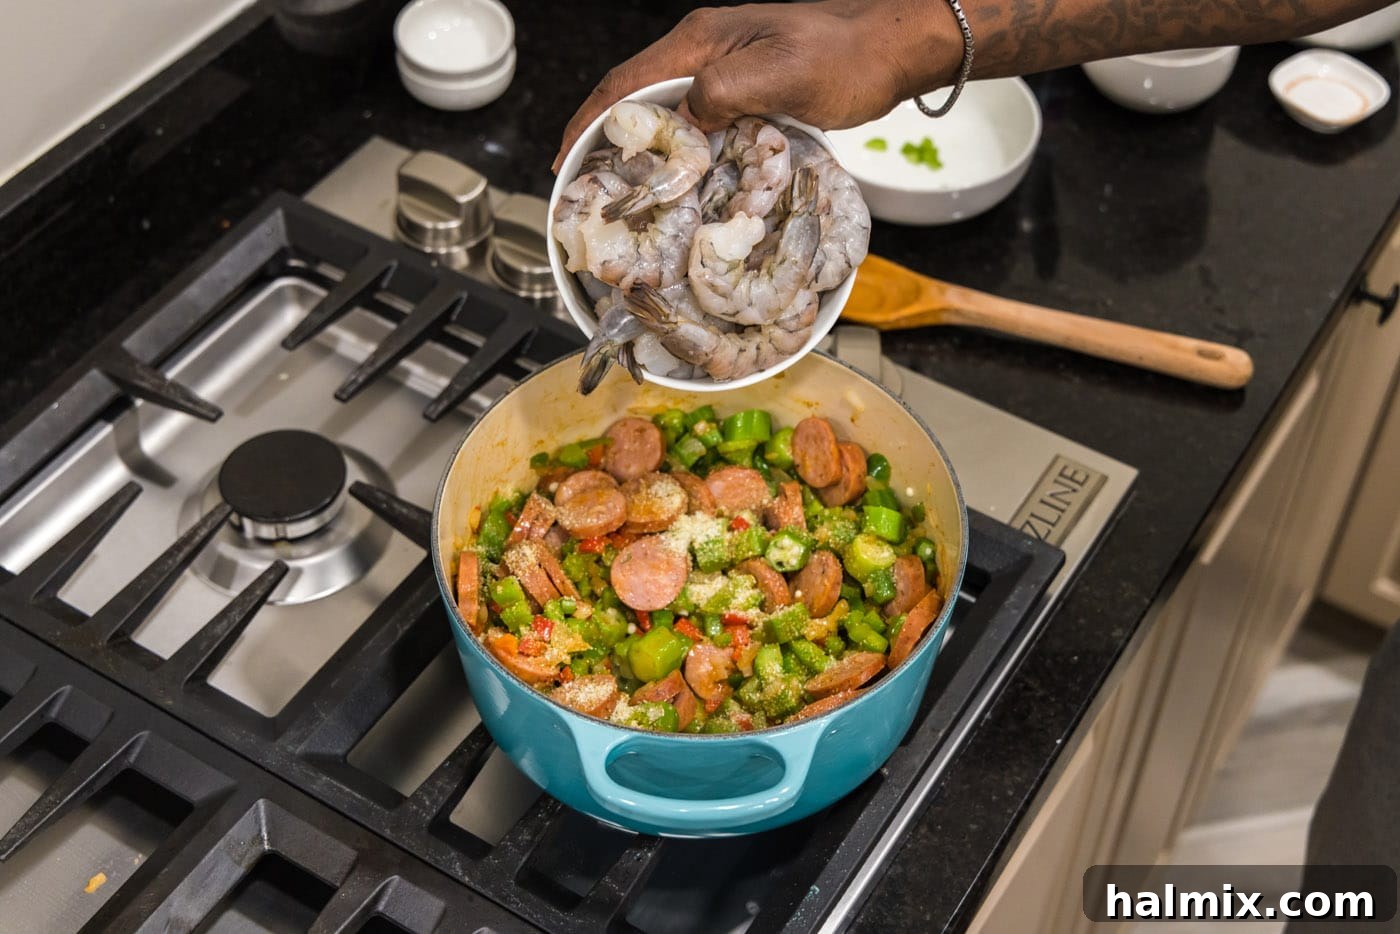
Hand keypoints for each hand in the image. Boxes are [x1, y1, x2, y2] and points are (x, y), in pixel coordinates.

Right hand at [551, 1, 961, 171]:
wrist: (893, 45)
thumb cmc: (844, 58)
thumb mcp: (780, 77)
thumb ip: (722, 94)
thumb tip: (682, 122)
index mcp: (700, 43)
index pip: (623, 84)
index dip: (586, 122)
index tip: (562, 161)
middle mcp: (704, 50)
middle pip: (633, 96)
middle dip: (601, 138)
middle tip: (583, 185)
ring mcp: (725, 66)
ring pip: (662, 110)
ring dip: (638, 146)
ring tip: (619, 187)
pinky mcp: (746, 85)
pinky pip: (694, 117)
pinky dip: (674, 147)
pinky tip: (675, 174)